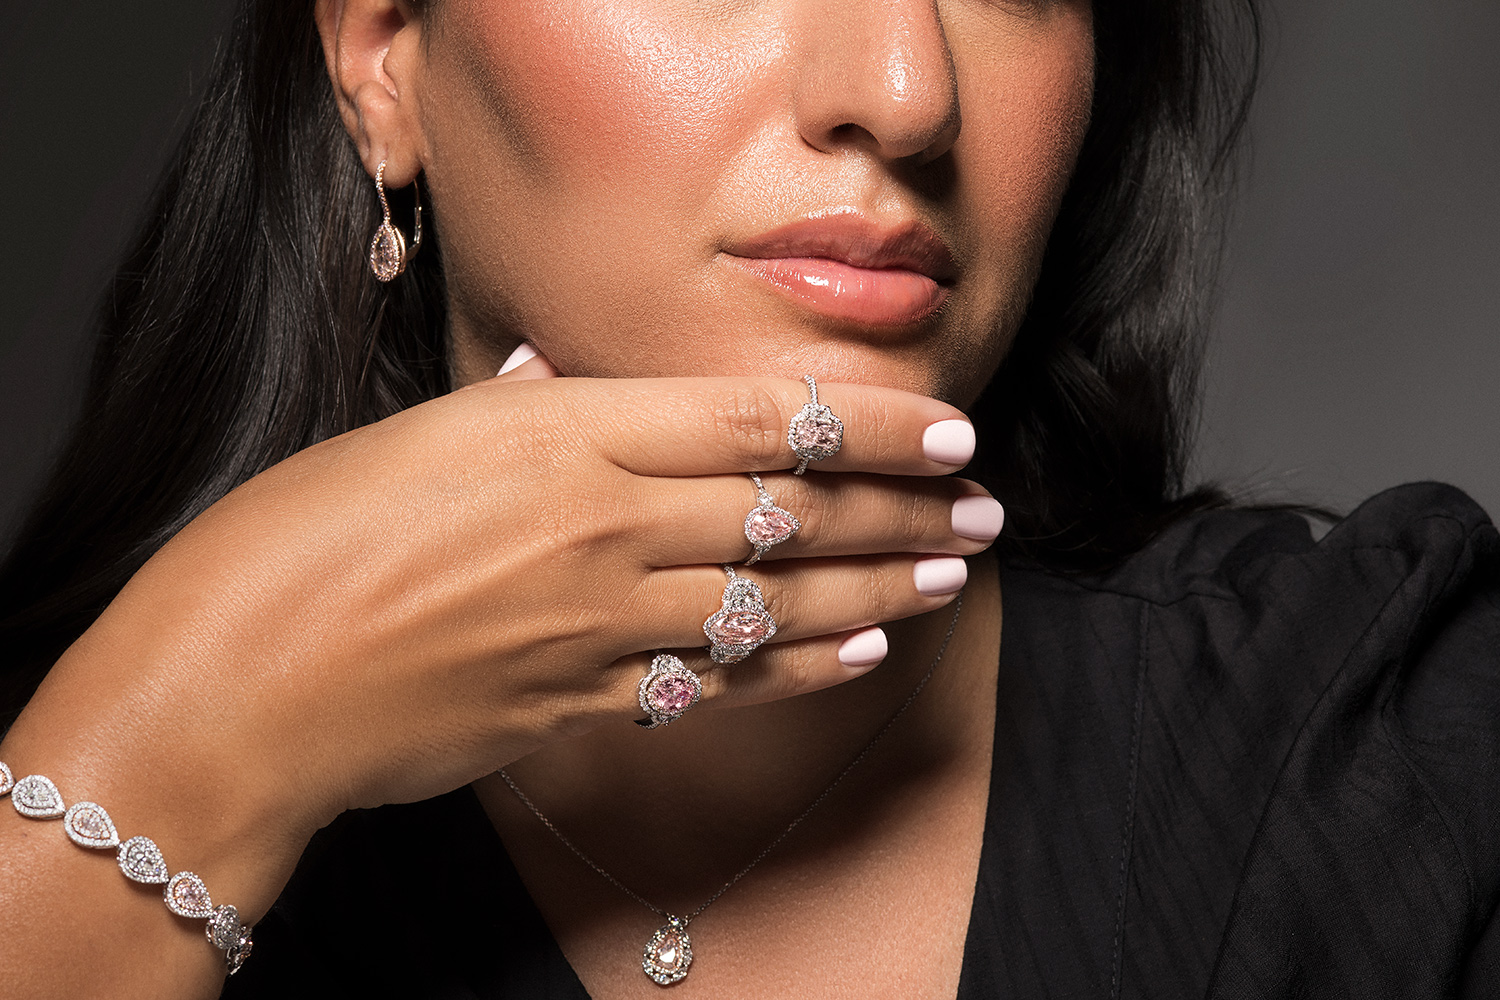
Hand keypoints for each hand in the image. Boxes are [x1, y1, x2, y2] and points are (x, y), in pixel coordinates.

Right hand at [2, 350, 1000, 910]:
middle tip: (982, 509)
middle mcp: (601, 523)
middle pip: (788, 508)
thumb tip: (563, 379)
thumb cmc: (302, 538)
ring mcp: (598, 621)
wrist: (238, 682)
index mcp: (563, 432)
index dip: (869, 424)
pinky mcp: (582, 703)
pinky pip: (718, 684)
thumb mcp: (415, 433)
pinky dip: (797, 670)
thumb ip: (516, 411)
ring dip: (877, 588)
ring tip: (949, 577)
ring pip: (775, 599)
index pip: (756, 417)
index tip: (946, 432)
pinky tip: (858, 657)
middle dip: (902, 509)